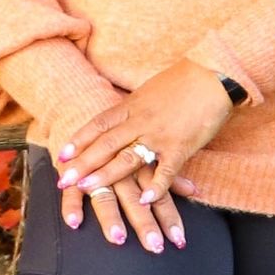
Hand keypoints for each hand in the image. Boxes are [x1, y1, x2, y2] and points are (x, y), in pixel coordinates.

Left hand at [55, 59, 239, 251]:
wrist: (212, 74)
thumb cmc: (183, 81)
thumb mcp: (150, 91)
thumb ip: (134, 108)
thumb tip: (120, 119)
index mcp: (132, 106)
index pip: (99, 124)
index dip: (79, 140)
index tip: (61, 155)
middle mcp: (140, 121)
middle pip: (105, 144)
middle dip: (82, 163)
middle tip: (62, 180)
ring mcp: (159, 135)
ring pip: (127, 158)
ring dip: (105, 175)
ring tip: (86, 189)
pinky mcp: (181, 147)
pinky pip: (165, 170)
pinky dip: (155, 186)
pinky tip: (143, 200)